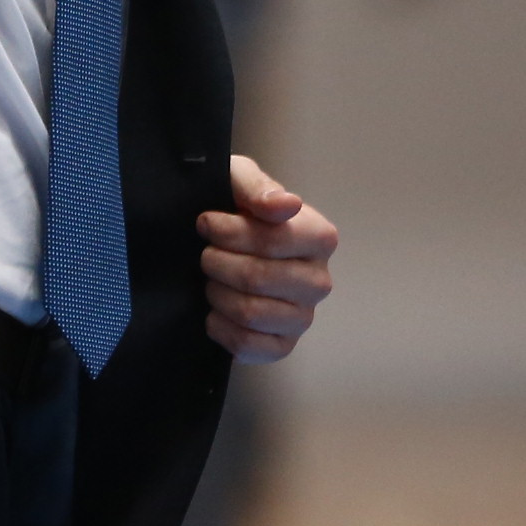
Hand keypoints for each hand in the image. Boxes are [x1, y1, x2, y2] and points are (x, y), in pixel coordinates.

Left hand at [198, 154, 337, 362]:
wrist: (223, 243)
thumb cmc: (237, 207)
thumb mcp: (240, 179)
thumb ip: (259, 187)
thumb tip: (286, 205)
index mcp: (320, 237)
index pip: (272, 240)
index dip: (230, 232)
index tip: (206, 223)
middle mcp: (319, 280)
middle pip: (257, 278)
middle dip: (217, 263)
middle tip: (205, 253)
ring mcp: (303, 317)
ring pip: (250, 313)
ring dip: (217, 293)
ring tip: (210, 279)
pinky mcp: (282, 345)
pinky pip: (247, 345)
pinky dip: (220, 327)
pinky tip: (214, 310)